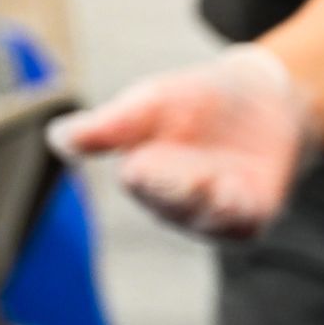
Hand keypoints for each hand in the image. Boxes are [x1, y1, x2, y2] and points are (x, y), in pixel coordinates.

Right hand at [48, 45, 315, 239]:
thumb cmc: (196, 102)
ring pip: (206, 219)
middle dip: (175, 191)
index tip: (140, 168)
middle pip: (171, 204)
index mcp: (144, 174)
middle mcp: (176, 201)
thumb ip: (112, 125)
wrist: (264, 99)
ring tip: (212, 185)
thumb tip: (58, 140)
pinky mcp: (252, 216)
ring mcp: (215, 213)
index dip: (143, 177)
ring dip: (208, 205)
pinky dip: (238, 214)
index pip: (139, 181)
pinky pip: (243, 225)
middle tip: (182, 177)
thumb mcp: (152, 103)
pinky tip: (235, 195)